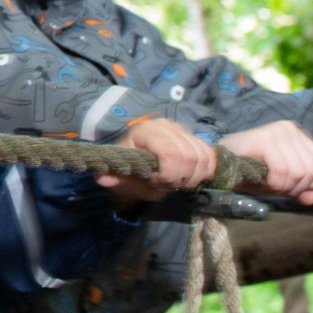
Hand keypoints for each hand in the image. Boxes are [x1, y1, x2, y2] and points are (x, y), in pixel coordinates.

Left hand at [98, 117, 217, 203]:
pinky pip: (210, 155)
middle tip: (170, 185)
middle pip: (189, 156)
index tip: (159, 183)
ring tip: (179, 183)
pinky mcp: (194, 137)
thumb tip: (101, 178)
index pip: (170, 152)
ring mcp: (181, 130)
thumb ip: (113, 178)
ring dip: (195, 176)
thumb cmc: (129, 172)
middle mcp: (165, 126)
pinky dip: (205, 170)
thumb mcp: (119, 178)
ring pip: (203, 156)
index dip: (169, 173)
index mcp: (144, 132)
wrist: (139, 167)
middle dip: (182, 177)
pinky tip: (192, 177)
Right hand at [220, 121, 312, 205]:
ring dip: (284, 186)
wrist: (218, 163)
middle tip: (276, 186)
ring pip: (300, 172)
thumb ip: (302, 189)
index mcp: (299, 135)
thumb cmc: (251, 172)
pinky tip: (262, 179)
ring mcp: (278, 131)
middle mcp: (291, 128)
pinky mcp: (265, 139)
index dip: (312, 184)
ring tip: (268, 182)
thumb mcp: (283, 182)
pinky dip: (275, 183)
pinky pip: (283, 171)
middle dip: (297, 187)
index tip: (291, 186)